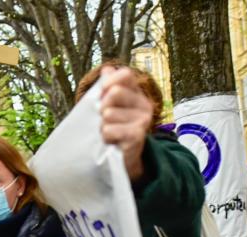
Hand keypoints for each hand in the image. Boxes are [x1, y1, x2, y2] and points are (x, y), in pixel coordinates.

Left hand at [100, 66, 152, 181]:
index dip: (108, 83)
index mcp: (137, 93)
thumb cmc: (114, 129)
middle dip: (102, 107)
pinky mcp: (138, 135)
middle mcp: (144, 104)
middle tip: (104, 119)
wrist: (124, 157)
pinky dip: (105, 137)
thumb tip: (107, 69)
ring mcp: (143, 120)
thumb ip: (107, 88)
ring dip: (102, 126)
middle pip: (115, 93)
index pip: (125, 75)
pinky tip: (112, 141)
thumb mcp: (108, 106)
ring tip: (108, 133)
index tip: (101, 95)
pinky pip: (109, 130)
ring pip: (108, 114)